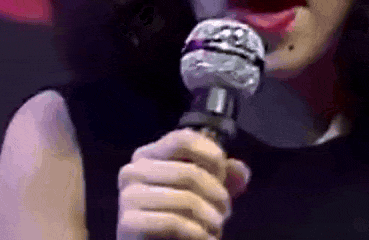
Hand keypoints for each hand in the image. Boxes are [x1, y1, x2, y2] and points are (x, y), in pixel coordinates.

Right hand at [117, 128, 251, 239]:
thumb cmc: (178, 219)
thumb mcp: (204, 193)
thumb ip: (224, 178)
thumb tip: (241, 171)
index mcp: (148, 156)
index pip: (183, 139)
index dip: (211, 155)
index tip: (224, 175)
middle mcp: (133, 171)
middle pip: (188, 172)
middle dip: (216, 194)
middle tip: (225, 211)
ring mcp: (127, 197)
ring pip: (184, 198)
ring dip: (210, 217)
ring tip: (216, 226)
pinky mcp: (128, 224)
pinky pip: (172, 222)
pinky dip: (196, 234)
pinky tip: (204, 238)